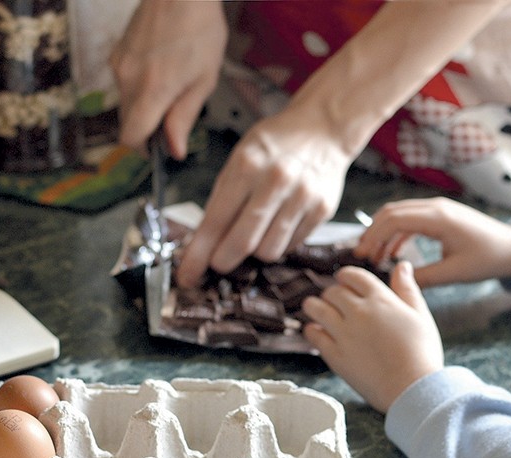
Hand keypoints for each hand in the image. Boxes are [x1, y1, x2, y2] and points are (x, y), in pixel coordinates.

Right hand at [110, 0, 226, 159]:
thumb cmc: (199, 27)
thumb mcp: (204, 78)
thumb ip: (185, 117)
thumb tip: (175, 149)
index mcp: (153, 90)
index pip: (131, 136)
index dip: (143, 149)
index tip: (157, 148)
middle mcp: (129, 80)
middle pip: (127, 122)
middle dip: (147, 127)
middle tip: (173, 114)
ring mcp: (119, 65)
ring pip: (125, 102)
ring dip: (143, 105)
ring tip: (170, 83)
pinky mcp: (116, 54)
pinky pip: (124, 82)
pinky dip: (138, 85)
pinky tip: (159, 67)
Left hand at [174, 105, 351, 287]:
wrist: (323, 128)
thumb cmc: (274, 145)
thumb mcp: (239, 158)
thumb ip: (221, 199)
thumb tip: (202, 245)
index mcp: (247, 166)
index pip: (216, 222)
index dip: (198, 255)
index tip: (187, 276)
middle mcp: (276, 181)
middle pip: (243, 244)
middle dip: (223, 261)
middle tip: (218, 262)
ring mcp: (302, 196)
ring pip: (269, 252)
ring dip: (255, 252)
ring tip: (254, 233)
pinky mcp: (322, 210)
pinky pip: (291, 246)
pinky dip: (278, 243)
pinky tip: (277, 225)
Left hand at [302, 262, 443, 412]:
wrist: (412, 388)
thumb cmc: (422, 354)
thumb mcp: (420, 316)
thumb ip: (407, 289)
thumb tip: (402, 265)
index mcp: (380, 300)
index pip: (353, 276)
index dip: (346, 276)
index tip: (344, 281)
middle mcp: (359, 312)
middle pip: (333, 291)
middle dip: (332, 293)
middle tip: (333, 301)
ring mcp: (344, 333)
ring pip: (316, 308)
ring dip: (313, 306)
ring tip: (315, 309)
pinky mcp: (334, 354)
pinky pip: (313, 334)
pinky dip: (311, 330)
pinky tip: (316, 331)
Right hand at [352, 197, 510, 287]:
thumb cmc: (487, 259)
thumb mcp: (454, 273)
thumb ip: (423, 278)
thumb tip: (395, 282)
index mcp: (439, 218)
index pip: (394, 219)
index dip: (373, 236)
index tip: (361, 256)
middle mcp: (436, 207)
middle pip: (391, 212)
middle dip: (372, 233)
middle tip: (360, 256)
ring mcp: (438, 208)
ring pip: (399, 213)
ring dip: (382, 232)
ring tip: (373, 256)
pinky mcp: (440, 215)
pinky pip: (411, 219)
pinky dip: (396, 233)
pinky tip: (392, 252)